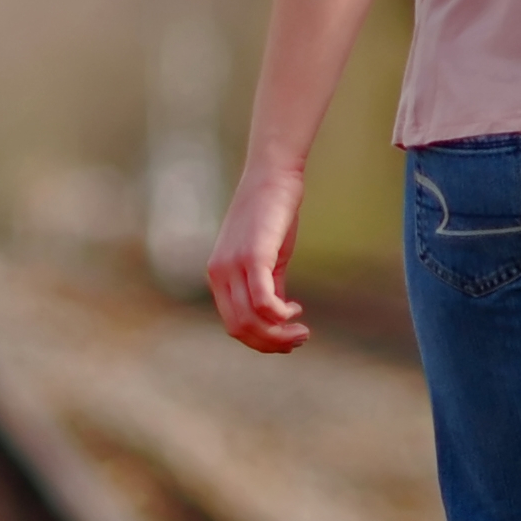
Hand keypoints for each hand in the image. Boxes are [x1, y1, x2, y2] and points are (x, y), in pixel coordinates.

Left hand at [207, 163, 311, 352]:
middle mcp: (220, 274)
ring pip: (251, 321)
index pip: (233, 324)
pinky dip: (280, 315)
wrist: (273, 177)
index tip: (287, 338)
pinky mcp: (252, 257)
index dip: (261, 340)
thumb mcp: (267, 257)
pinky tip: (295, 310)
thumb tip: (276, 314)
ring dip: (279, 334)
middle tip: (299, 339)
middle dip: (271, 343)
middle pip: (240, 329)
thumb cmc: (272, 216)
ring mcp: (233, 266)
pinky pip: (262, 302)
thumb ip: (267, 286)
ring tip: (302, 331)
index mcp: (219, 276)